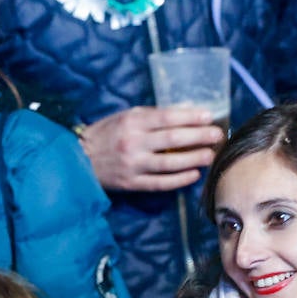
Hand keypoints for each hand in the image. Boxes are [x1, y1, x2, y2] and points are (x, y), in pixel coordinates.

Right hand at [76, 105, 225, 192]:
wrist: (79, 159)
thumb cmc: (105, 134)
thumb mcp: (125, 116)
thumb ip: (151, 116)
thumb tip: (184, 114)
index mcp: (132, 122)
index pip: (167, 118)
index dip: (191, 117)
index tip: (209, 116)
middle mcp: (133, 143)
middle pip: (173, 140)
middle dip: (199, 137)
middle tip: (217, 135)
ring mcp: (133, 165)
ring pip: (170, 163)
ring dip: (193, 159)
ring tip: (210, 155)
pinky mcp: (131, 183)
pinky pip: (160, 183)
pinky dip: (178, 180)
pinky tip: (193, 175)